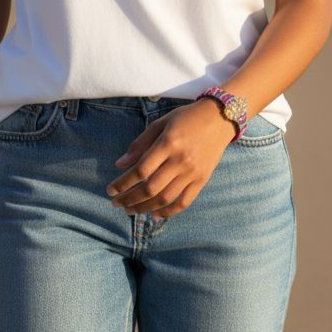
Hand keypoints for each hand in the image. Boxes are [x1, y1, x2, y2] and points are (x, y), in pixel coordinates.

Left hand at [105, 98, 235, 219]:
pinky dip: (168, 212)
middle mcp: (181, 160)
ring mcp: (193, 172)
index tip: (111, 190)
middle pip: (150, 188)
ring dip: (144, 208)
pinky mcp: (202, 180)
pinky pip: (183, 202)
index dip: (123, 183)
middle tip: (116, 203)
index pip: (141, 170)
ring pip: (165, 198)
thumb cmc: (186, 118)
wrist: (220, 118)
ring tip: (130, 210)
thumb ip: (140, 144)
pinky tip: (154, 214)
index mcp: (168, 143)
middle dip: (129, 199)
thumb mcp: (160, 123)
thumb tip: (120, 165)